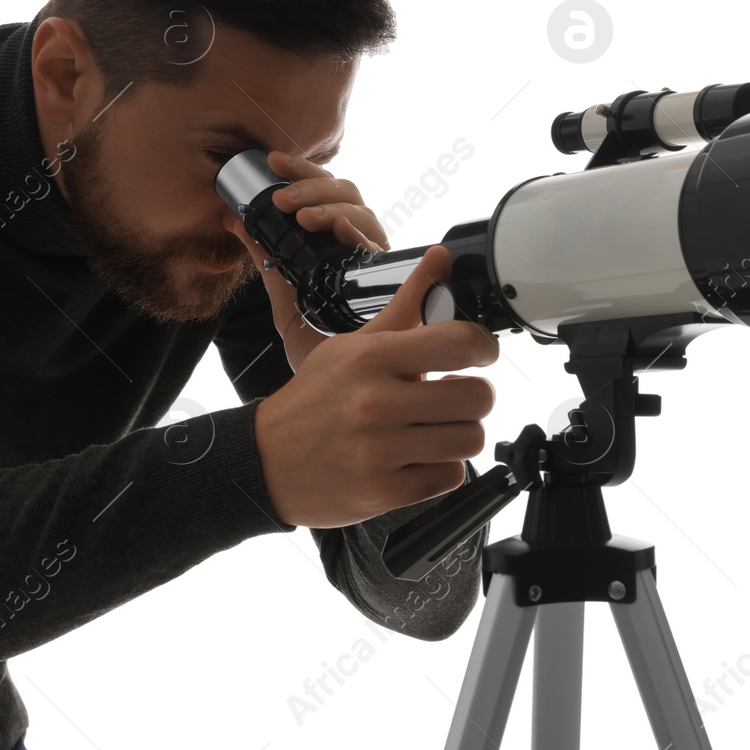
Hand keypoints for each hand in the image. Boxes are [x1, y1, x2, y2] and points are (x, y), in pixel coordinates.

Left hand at [225, 149, 390, 372]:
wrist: (338, 396)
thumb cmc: (322, 348)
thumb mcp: (286, 300)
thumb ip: (266, 262)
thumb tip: (234, 221)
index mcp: (339, 243)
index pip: (327, 193)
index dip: (303, 172)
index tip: (272, 162)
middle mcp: (363, 246)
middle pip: (348, 194)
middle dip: (312, 188)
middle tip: (282, 201)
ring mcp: (379, 262)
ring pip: (363, 213)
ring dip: (330, 208)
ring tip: (301, 218)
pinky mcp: (395, 283)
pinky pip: (381, 250)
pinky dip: (361, 235)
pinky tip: (342, 231)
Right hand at [254, 244, 499, 528]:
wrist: (266, 461)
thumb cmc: (315, 400)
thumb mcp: (353, 345)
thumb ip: (406, 304)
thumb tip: (440, 258)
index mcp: (371, 359)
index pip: (459, 343)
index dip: (483, 347)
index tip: (480, 354)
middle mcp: (376, 403)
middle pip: (477, 397)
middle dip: (471, 397)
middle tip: (450, 396)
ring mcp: (380, 451)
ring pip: (470, 439)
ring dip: (459, 434)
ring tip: (432, 428)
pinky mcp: (384, 491)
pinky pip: (450, 475)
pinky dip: (440, 467)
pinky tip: (415, 456)